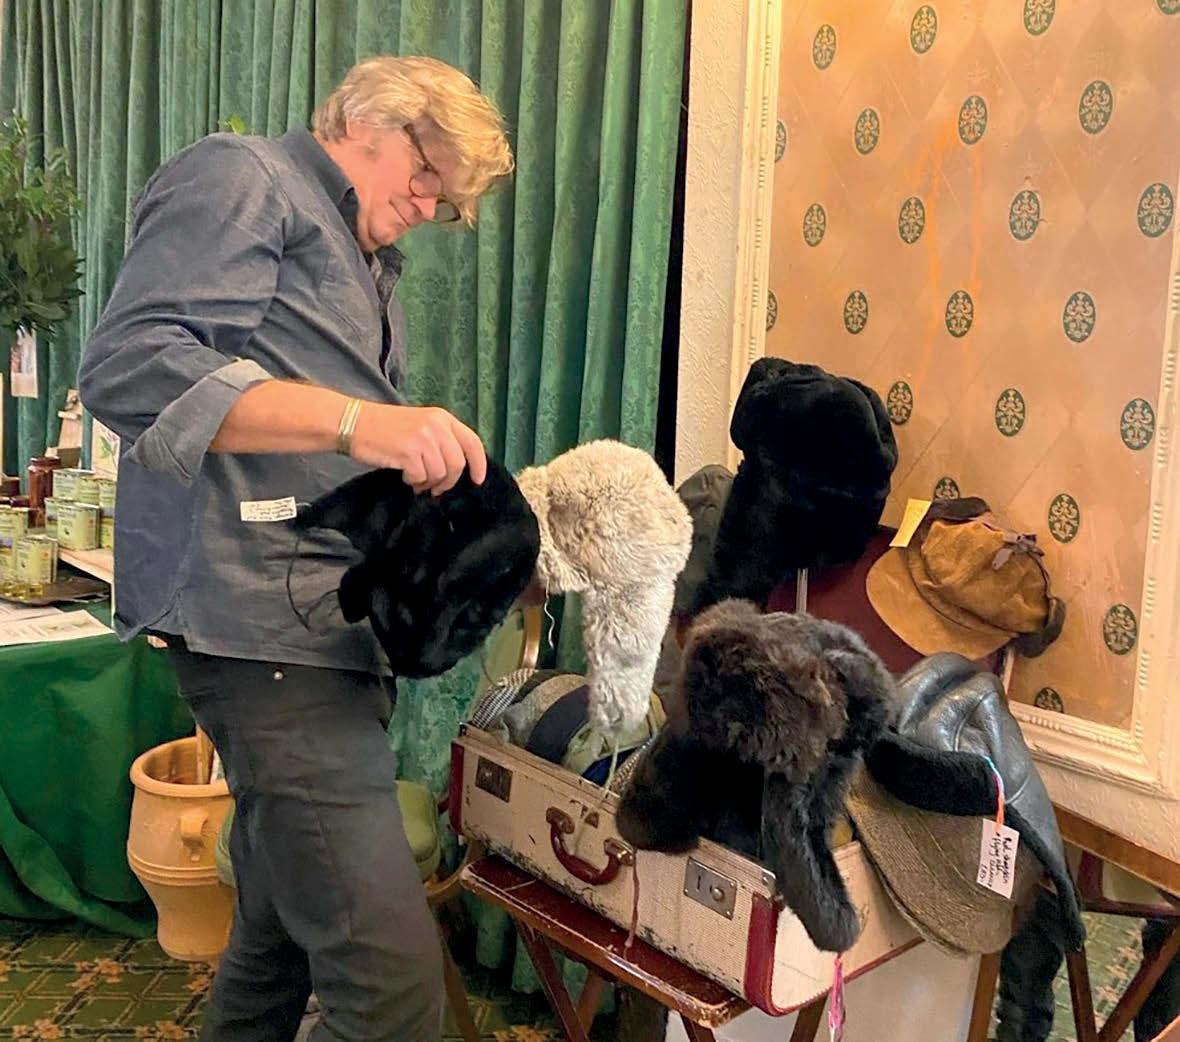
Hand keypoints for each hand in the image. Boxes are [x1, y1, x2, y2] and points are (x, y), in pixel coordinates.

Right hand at [349, 403, 486, 494]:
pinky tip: (403, 475)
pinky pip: (421, 478)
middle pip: (457, 464)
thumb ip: (441, 440)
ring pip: (440, 474)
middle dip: (448, 482)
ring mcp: (423, 438)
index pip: (472, 442)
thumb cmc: (386, 428)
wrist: (354, 423)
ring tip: (414, 477)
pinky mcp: (408, 452)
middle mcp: (436, 426)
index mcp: (442, 418)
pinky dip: (413, 481)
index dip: (479, 464)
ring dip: (427, 482)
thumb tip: (458, 469)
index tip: (477, 480)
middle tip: (434, 487)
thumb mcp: (421, 424)